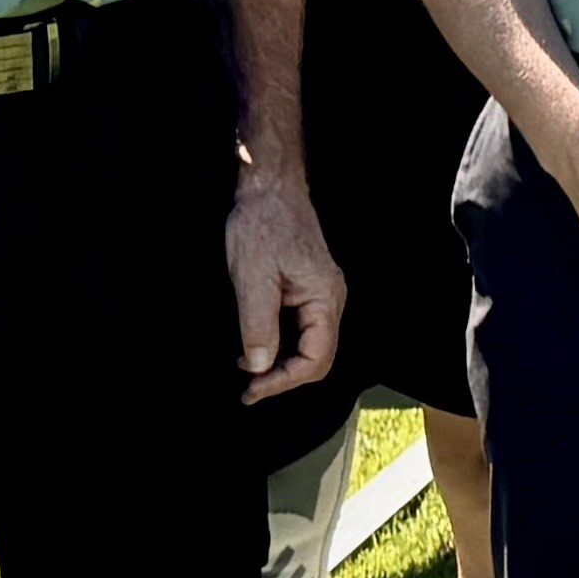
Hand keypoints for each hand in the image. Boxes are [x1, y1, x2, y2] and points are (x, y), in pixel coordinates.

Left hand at [229, 166, 348, 403]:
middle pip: (317, 357)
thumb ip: (258, 325)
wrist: (270, 188)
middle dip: (283, 378)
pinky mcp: (309, 289)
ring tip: (248, 371)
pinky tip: (256, 346)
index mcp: (324, 298)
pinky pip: (302, 329)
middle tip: (248, 389)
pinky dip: (280, 346)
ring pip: (309, 345)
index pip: (315, 357)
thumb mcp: (253, 277)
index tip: (251, 389)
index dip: (283, 381)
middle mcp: (330, 299)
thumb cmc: (263, 224)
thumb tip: (258, 367)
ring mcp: (321, 294)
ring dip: (280, 364)